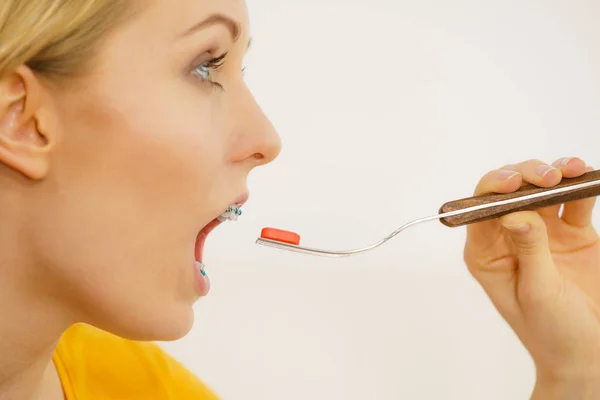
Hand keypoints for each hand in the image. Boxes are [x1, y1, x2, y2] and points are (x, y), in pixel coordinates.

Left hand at [464, 158, 599, 396]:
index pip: (480, 210)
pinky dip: (581, 185)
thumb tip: (515, 214)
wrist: (590, 352)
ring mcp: (541, 232)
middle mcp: (509, 236)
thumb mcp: (537, 293)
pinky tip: (586, 175)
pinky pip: (574, 200)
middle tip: (549, 176)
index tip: (514, 181)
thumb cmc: (552, 331)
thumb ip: (529, 250)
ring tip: (571, 170)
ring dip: (554, 173)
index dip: (493, 189)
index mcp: (487, 253)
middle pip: (510, 192)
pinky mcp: (572, 231)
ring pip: (541, 190)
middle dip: (526, 176)